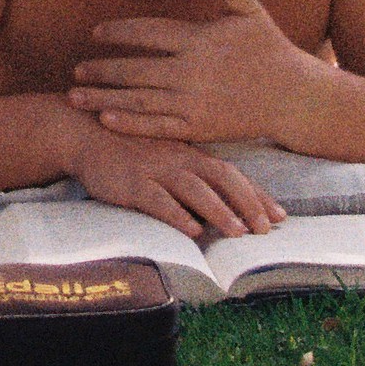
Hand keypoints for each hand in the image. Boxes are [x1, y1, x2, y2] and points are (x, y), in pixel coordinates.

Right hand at [64, 125, 284, 239]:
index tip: (280, 216)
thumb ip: (193, 172)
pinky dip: (177, 214)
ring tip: (239, 233)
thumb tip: (223, 203)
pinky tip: (192, 230)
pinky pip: (157, 199)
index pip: (232, 173)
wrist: (83, 132)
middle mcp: (179, 157)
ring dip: (220, 211)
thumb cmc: (128, 147)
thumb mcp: (166, 153)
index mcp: (190, 151)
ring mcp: (155, 168)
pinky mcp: (131, 181)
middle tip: (267, 229)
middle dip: (248, 203)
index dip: (258, 195)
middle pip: (222, 177)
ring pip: (194, 188)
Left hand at [70, 0, 308, 147]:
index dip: (119, 32)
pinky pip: (157, 126)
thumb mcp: (252, 13)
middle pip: (135, 69)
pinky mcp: (200, 128)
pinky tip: (105, 120)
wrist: (296, 98)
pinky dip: (129, 124)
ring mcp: (194, 102)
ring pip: (139, 100)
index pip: (148, 32)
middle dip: (101, 69)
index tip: (96, 33)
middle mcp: (192, 72)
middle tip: (76, 68)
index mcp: (200, 40)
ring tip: (74, 97)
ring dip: (103, 98)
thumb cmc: (272, 51)